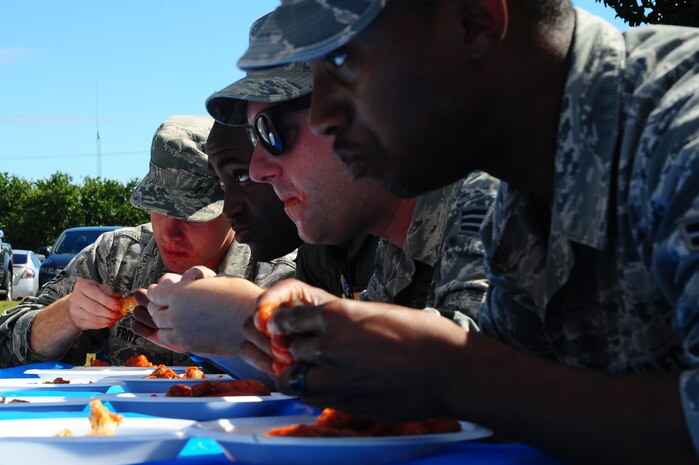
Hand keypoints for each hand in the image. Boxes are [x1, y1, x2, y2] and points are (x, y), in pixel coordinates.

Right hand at [67, 278, 122, 329]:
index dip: (109, 302)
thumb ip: (110, 293)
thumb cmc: (91, 293)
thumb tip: (118, 299)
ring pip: (93, 318)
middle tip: (118, 314)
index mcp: (82, 286)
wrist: (78, 302)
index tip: (118, 306)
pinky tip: (108, 322)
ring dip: (106, 320)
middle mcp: (76, 297)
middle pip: (95, 308)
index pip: (96, 294)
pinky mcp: (76, 320)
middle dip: (109, 313)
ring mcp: (74, 310)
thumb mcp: (101, 288)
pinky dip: (102, 325)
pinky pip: (91, 324)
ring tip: (114, 319)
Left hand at [132, 276, 262, 355]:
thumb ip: (195, 283)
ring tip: (174, 320)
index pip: (156, 293)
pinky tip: (186, 330)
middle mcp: (175, 314)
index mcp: (179, 294)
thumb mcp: (215, 280)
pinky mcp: (191, 347)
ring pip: (162, 330)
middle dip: (159, 307)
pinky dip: (176, 335)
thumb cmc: (240, 296)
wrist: (253, 321)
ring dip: (165, 324)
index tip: (159, 290)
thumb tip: (188, 283)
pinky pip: (174, 341)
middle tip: (164, 305)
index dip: (157, 291)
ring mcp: (182, 333)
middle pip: (156, 312)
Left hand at [242, 279, 467, 420]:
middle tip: (307, 351)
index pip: (288, 318)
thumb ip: (346, 320)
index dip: (286, 324)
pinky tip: (328, 388)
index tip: (288, 327)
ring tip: (315, 372)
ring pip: (293, 378)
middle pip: (289, 349)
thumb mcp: (376, 312)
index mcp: (336, 315)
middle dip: (295, 350)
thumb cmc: (421, 335)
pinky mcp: (344, 403)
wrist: (448, 370)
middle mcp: (328, 345)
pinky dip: (312, 393)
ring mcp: (334, 378)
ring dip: (300, 374)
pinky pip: (311, 399)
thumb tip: (331, 326)